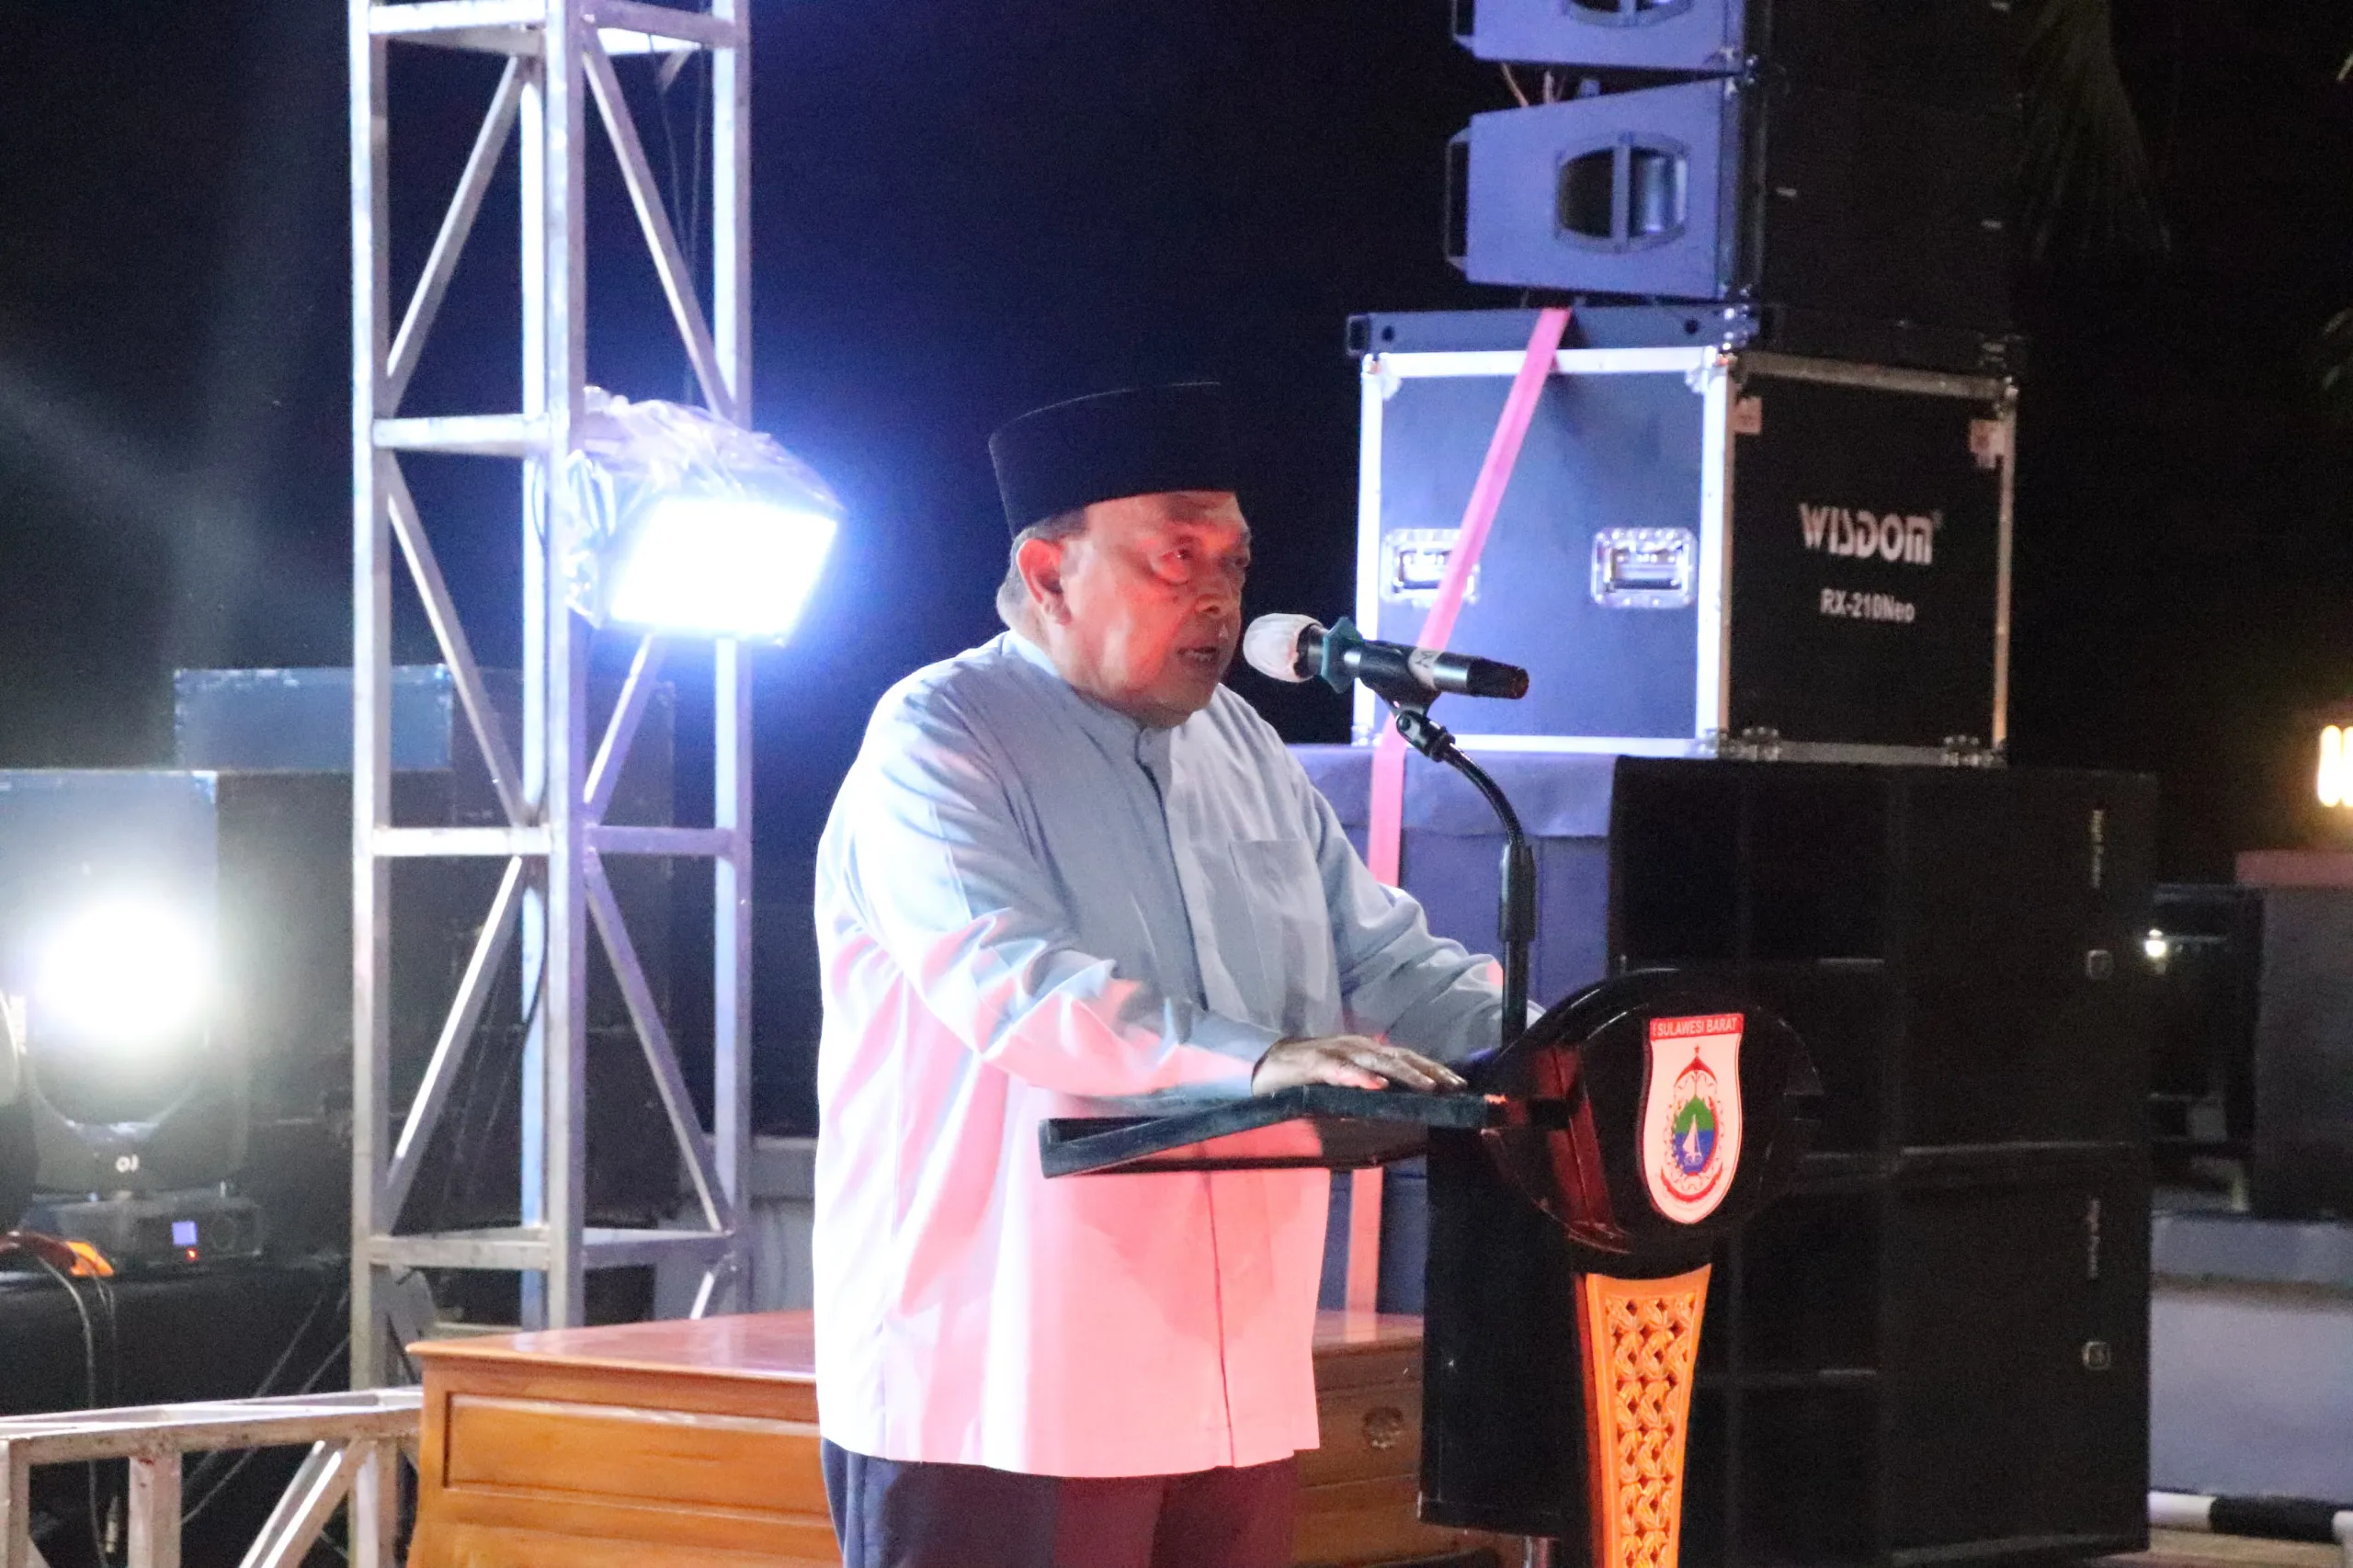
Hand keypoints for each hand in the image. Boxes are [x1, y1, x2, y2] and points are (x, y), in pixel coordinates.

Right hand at [1252, 1034, 1468, 1095]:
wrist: (1264, 1064)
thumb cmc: (1309, 1077)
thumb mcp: (1345, 1082)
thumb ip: (1369, 1090)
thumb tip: (1398, 1105)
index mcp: (1365, 1052)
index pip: (1406, 1057)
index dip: (1433, 1068)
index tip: (1460, 1084)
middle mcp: (1356, 1047)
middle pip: (1399, 1057)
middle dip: (1430, 1071)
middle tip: (1455, 1086)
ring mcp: (1336, 1052)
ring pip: (1376, 1061)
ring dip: (1405, 1074)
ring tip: (1429, 1087)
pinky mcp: (1314, 1064)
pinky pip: (1341, 1071)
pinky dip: (1360, 1078)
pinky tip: (1378, 1087)